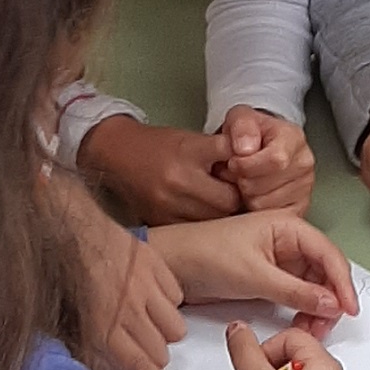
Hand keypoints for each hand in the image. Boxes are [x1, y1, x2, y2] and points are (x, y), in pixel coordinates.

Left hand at [53, 179, 194, 369]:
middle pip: (160, 353)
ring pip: (175, 327)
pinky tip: (144, 290)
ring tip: (141, 315)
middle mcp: (129, 310)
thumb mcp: (51, 314)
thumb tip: (88, 366)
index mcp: (101, 327)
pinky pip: (176, 295)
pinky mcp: (155, 264)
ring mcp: (145, 285)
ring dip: (161, 328)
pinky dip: (165, 298)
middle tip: (132, 342)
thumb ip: (74, 344)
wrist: (60, 215)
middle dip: (150, 355)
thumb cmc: (50, 263)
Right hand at [78, 114, 241, 224]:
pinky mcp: (159, 221)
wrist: (116, 153)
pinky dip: (201, 226)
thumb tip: (253, 165)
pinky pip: (193, 231)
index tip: (245, 176)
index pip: (233, 166)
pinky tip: (200, 214)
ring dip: (221, 216)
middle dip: (235, 200)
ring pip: (213, 221)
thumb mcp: (191, 138)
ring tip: (217, 205)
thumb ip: (222, 151)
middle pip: (227, 201)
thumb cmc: (159, 145)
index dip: (244, 175)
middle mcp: (178, 180)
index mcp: (189, 152)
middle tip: (234, 194)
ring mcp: (167, 205)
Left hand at [155, 212, 357, 328]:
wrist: (169, 266)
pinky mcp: (268, 277)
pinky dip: (301, 310)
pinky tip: (301, 324)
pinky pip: (296, 294)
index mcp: (287, 226)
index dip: (343, 282)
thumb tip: (331, 303)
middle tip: (328, 325)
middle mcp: (287, 240)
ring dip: (317, 308)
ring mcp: (278, 260)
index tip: (349, 308)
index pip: (329, 253)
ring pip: (312, 285)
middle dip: (331, 299)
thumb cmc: (203, 254)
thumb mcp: (254, 276)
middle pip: (325, 271)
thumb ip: (296, 291)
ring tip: (313, 329)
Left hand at [214, 105, 315, 215]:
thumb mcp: (240, 118)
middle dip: (242, 182)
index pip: (275, 160)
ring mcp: (304, 187)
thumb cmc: (250, 134)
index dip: (247, 165)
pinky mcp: (298, 207)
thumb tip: (245, 148)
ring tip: (245, 182)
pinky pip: (269, 217)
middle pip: (265, 186)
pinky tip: (254, 194)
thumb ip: (241, 126)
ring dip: (246, 197)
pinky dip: (255, 210)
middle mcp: (304, 163)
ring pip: (264, 205)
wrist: (259, 145)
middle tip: (237, 173)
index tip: (233, 162)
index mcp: (294, 138)